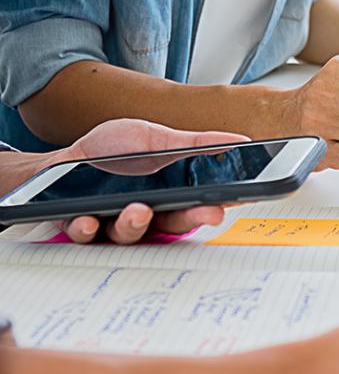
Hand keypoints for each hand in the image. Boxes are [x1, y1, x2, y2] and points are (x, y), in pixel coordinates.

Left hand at [52, 119, 247, 244]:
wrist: (64, 158)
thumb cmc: (112, 149)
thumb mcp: (156, 138)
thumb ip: (196, 143)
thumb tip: (239, 141)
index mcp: (167, 196)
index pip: (195, 208)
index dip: (209, 210)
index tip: (220, 208)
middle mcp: (146, 214)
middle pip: (171, 226)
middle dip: (189, 221)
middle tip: (203, 214)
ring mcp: (114, 222)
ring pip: (130, 235)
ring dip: (135, 225)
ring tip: (138, 211)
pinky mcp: (82, 226)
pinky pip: (87, 235)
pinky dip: (87, 229)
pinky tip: (88, 220)